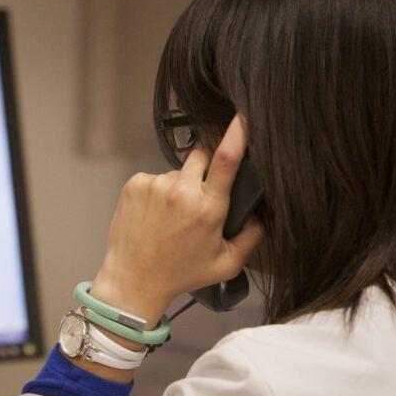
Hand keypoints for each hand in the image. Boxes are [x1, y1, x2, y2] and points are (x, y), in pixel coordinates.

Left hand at [90, 115, 263, 327]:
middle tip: (200, 197)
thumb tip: (262, 212)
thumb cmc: (180, 274)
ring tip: (171, 216)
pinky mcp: (135, 184)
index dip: (238, 132)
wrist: (133, 280)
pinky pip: (155, 177)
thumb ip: (252, 236)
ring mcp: (155, 185)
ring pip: (178, 170)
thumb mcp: (226, 263)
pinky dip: (158, 191)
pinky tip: (155, 214)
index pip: (228, 158)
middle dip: (206, 169)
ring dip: (180, 185)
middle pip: (203, 155)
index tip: (243, 115)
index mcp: (208, 207)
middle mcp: (181, 191)